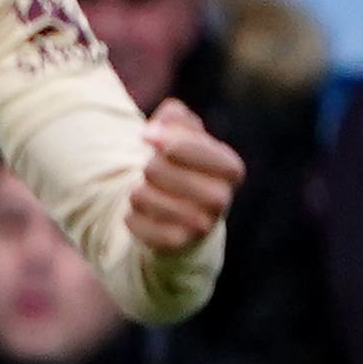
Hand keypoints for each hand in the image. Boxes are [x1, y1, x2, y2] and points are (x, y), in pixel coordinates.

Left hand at [124, 97, 243, 258]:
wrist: (173, 209)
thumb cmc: (178, 163)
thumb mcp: (180, 132)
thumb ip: (174, 118)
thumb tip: (153, 132)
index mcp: (229, 168)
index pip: (212, 155)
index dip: (178, 144)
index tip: (146, 135)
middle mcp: (221, 198)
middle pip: (175, 177)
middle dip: (152, 167)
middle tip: (147, 169)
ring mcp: (202, 225)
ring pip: (158, 204)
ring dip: (138, 193)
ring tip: (140, 191)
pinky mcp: (179, 245)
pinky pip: (149, 233)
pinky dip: (133, 219)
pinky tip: (136, 213)